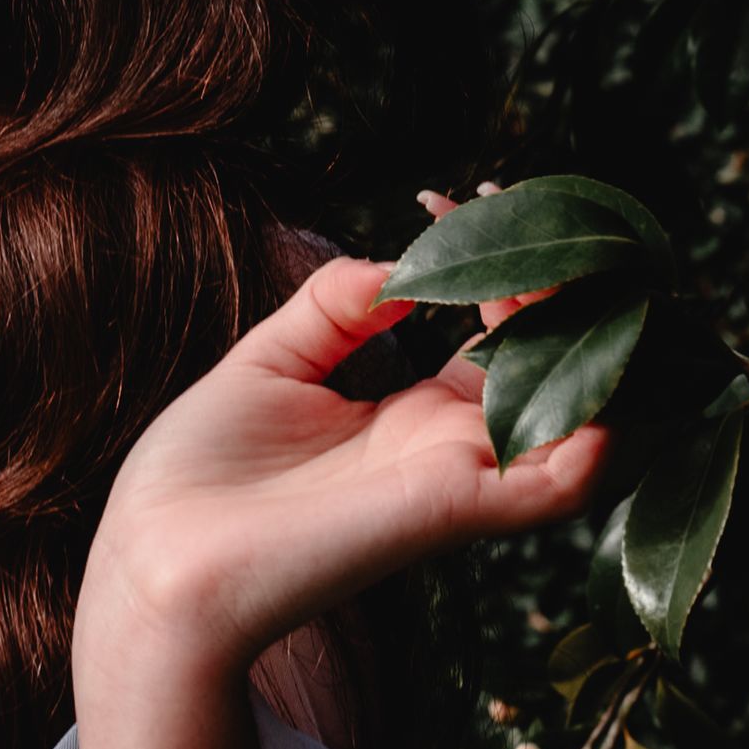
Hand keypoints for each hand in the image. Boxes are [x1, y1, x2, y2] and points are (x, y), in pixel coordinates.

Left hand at [76, 231, 610, 693]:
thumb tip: (401, 264)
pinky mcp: (443, 508)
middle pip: (554, 370)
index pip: (501, 336)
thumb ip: (336, 304)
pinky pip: (550, 489)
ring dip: (590, 349)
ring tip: (555, 275)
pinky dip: (589, 445)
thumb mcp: (272, 360)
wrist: (157, 554)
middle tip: (515, 211)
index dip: (497, 264)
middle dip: (557, 287)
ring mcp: (454, 478)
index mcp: (414, 417)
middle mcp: (449, 449)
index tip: (458, 193)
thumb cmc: (203, 473)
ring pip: (580, 426)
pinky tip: (591, 391)